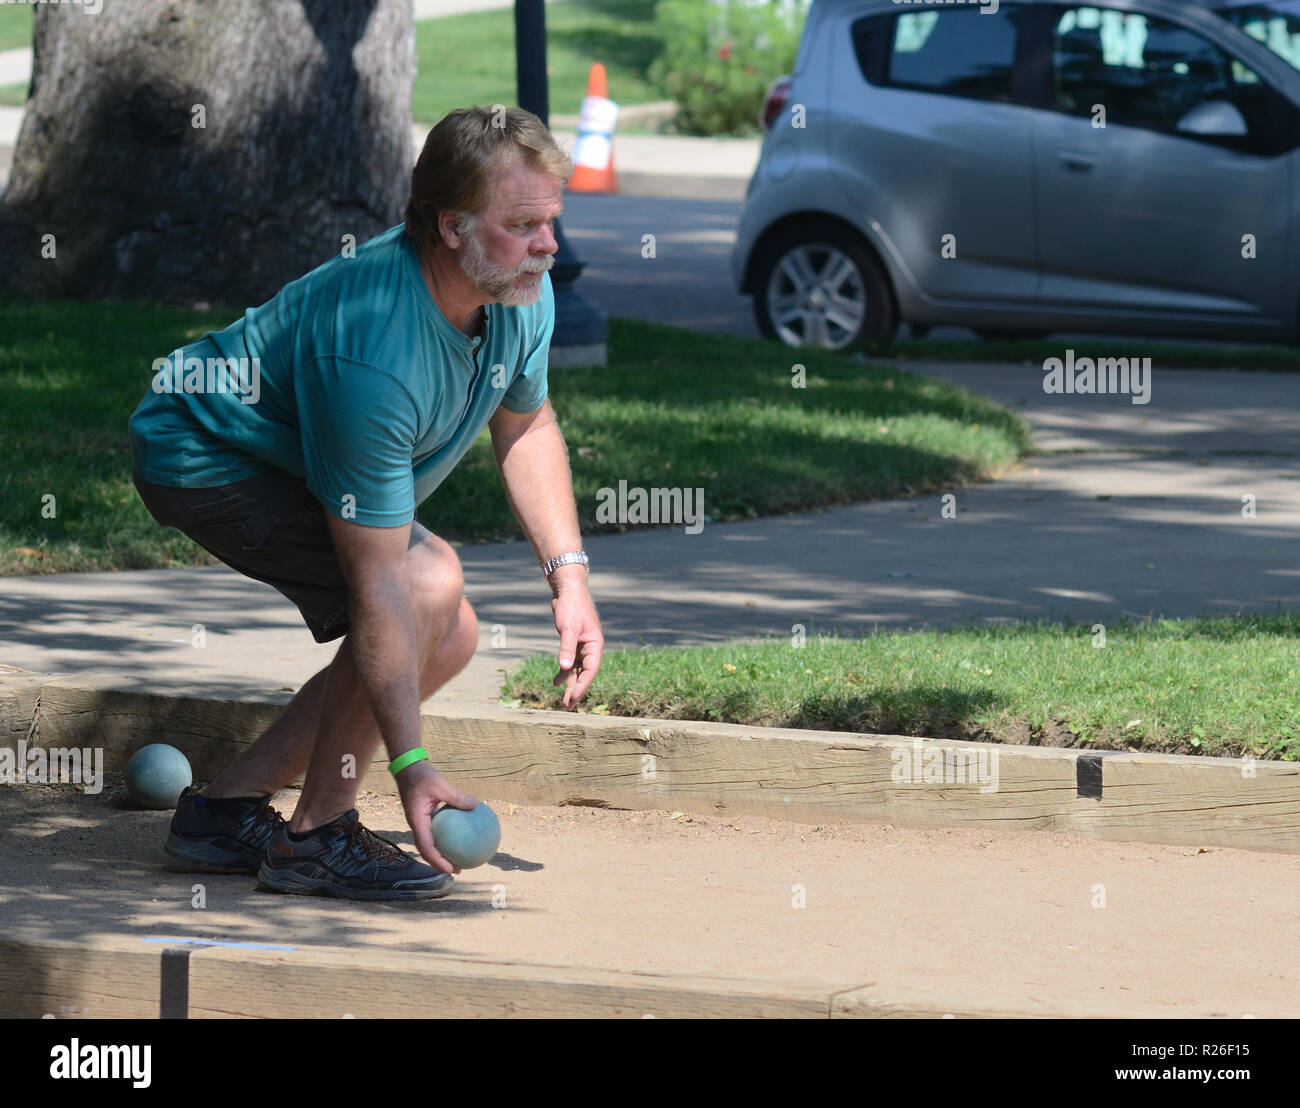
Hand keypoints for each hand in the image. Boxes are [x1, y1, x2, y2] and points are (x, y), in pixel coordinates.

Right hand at [394, 760, 476, 874]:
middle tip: (458, 869)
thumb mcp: (439, 784)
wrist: (407, 767)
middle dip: (440, 863)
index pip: (426, 847)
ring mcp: (420, 821)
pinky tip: (460, 834)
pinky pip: (436, 831)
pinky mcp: (424, 816)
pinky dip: (446, 837)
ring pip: (430, 843)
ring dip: (442, 853)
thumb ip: (456, 796)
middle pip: (427, 850)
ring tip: (459, 857)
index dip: (438, 861)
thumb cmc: (421, 775)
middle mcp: (417, 825)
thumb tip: (475, 804)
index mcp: (417, 821)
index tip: (451, 868)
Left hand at [551, 582, 602, 708]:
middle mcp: (590, 647)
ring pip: (577, 670)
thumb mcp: (568, 628)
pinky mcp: (572, 643)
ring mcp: (581, 646)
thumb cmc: (571, 607)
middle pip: (584, 673)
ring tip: (563, 701)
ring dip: (570, 684)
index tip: (574, 699)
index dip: (583, 685)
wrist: (567, 591)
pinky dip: (563, 672)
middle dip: (576, 690)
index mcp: (595, 644)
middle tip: (568, 707)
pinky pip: (570, 662)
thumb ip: (566, 648)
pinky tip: (556, 683)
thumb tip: (564, 668)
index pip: (590, 670)